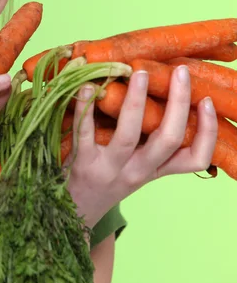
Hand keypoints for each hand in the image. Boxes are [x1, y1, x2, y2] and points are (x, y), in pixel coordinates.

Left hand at [66, 66, 217, 228]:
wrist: (74, 210)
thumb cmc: (108, 178)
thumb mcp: (137, 167)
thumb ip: (150, 141)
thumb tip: (164, 94)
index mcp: (155, 169)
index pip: (195, 159)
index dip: (207, 132)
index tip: (207, 102)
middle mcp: (137, 171)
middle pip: (169, 140)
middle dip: (179, 103)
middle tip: (180, 72)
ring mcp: (109, 169)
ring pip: (128, 136)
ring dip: (135, 101)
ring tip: (139, 73)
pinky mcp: (81, 164)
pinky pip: (84, 133)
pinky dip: (85, 108)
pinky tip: (87, 87)